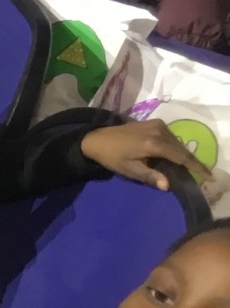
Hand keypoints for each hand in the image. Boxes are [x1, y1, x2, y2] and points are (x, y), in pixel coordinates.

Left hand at [81, 118, 211, 188]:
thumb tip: (167, 185)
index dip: (196, 167)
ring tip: (186, 169)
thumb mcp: (129, 170)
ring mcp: (157, 125)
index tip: (209, 177)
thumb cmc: (112, 157)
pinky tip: (173, 157)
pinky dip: (175, 147)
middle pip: (182, 149)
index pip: (181, 157)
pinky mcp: (155, 122)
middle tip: (199, 176)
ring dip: (182, 155)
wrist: (97, 138)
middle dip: (191, 162)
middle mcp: (159, 131)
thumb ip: (149, 176)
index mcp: (153, 144)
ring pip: (178, 142)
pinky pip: (171, 137)